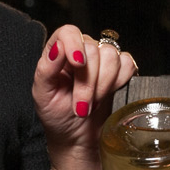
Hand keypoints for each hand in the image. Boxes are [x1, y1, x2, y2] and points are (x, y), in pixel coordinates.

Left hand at [32, 24, 137, 169]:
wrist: (76, 137)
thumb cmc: (56, 115)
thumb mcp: (42, 95)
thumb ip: (46, 69)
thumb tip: (57, 47)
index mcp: (59, 51)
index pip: (69, 32)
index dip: (75, 44)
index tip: (77, 64)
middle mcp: (82, 50)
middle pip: (93, 50)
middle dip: (87, 83)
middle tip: (80, 105)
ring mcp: (102, 60)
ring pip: (112, 57)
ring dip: (102, 86)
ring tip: (92, 102)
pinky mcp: (120, 70)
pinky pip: (128, 65)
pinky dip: (119, 82)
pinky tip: (107, 94)